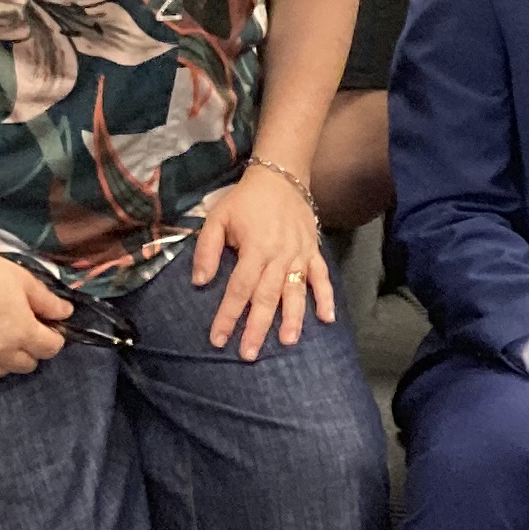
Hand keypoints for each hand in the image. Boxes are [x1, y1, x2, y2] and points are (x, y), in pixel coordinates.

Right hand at [0, 237, 76, 376]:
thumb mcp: (26, 282)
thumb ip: (48, 302)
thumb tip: (65, 313)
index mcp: (21, 332)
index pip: (49, 349)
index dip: (56, 338)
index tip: (53, 327)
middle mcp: (0, 349)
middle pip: (27, 365)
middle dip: (35, 350)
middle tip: (32, 330)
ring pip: (3, 370)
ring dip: (12, 359)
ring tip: (10, 338)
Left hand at [193, 169, 335, 357]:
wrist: (281, 176)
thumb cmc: (245, 200)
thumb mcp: (217, 218)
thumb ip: (207, 250)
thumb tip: (201, 282)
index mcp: (255, 248)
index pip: (240, 288)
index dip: (228, 315)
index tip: (218, 338)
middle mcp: (279, 255)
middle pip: (267, 297)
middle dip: (257, 327)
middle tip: (248, 353)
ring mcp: (300, 254)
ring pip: (296, 291)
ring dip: (292, 318)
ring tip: (287, 342)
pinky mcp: (313, 251)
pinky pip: (322, 277)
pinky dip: (326, 297)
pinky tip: (327, 318)